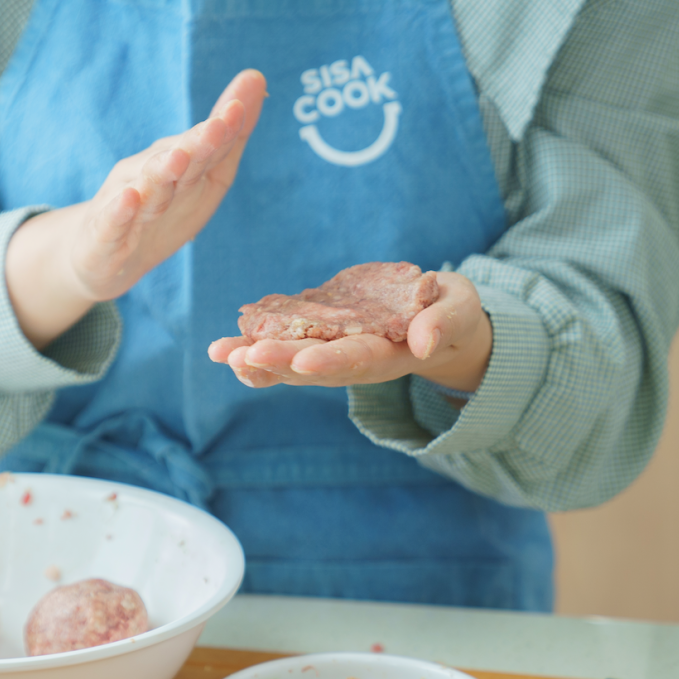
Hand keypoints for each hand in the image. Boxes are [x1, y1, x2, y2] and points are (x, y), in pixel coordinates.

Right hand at [6, 71, 266, 348]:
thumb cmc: (160, 211)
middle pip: (176, 158)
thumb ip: (230, 136)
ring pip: (147, 187)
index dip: (222, 128)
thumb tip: (257, 75)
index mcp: (177, 162)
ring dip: (162, 172)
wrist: (102, 256)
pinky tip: (129, 199)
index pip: (204, 144)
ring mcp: (124, 202)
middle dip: (195, 144)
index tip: (238, 107)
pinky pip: (112, 222)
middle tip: (217, 127)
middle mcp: (148, 174)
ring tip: (178, 158)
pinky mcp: (104, 233)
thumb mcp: (205, 177)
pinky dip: (120, 211)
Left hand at [207, 271, 493, 394]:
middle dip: (278, 362)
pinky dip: (254, 349)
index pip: (359, 360)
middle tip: (242, 356)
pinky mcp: (321, 337)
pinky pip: (284, 346)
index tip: (304, 361)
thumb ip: (444, 323)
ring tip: (219, 353)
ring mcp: (335, 351)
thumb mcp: (458, 311)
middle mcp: (356, 360)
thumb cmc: (452, 313)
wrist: (438, 321)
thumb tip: (423, 341)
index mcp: (391, 355)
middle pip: (314, 366)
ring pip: (291, 362)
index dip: (332, 362)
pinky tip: (223, 350)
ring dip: (254, 359)